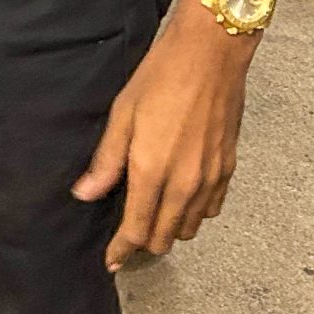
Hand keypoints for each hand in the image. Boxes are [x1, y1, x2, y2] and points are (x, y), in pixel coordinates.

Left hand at [73, 0, 255, 268]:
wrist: (211, 52)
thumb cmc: (162, 75)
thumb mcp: (123, 113)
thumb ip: (106, 161)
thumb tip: (85, 194)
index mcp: (153, 172)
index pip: (136, 231)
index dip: (121, 250)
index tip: (111, 261)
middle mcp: (185, 184)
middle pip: (165, 238)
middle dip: (144, 242)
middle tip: (129, 233)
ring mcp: (210, 178)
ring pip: (189, 227)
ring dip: (170, 228)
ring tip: (154, 212)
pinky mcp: (228, 167)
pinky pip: (211, 209)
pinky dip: (195, 212)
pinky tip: (182, 195)